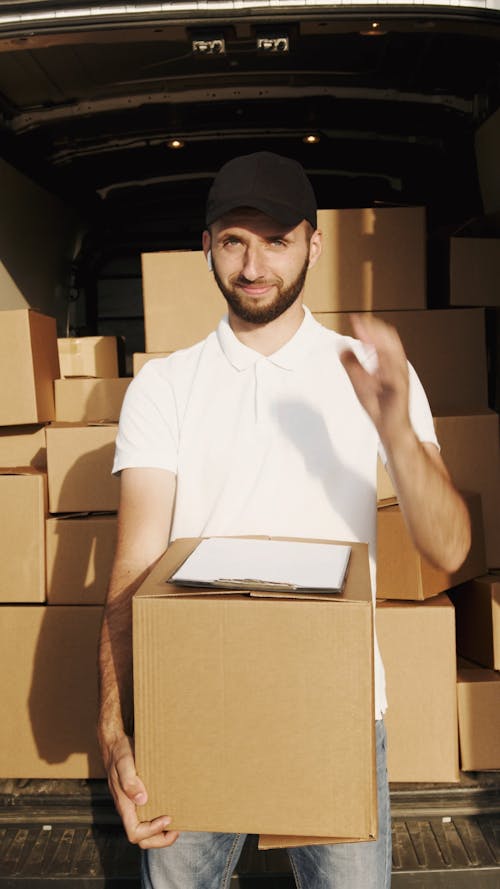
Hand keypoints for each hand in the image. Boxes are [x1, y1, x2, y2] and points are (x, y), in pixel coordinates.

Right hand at [105, 734, 178, 848]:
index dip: (152, 831)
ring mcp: (132, 805)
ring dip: (160, 833)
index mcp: (124, 805)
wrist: (114, 744)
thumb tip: (141, 799)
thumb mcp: (125, 764)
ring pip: (144, 830)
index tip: (167, 818)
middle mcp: (127, 808)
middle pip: (140, 838)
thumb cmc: (119, 753)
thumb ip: (130, 782)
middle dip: (159, 840)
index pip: (135, 833)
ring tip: (176, 824)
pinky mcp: (136, 798)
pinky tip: (170, 810)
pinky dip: (158, 820)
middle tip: (177, 830)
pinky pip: (146, 817)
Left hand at [339, 313, 410, 445]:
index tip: (354, 318)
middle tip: (357, 320)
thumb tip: (342, 347)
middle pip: (389, 341)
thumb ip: (353, 365)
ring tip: (365, 331)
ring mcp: (400, 377)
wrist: (391, 429)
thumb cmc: (380, 408)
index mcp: (389, 364)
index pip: (380, 340)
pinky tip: (372, 354)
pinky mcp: (401, 389)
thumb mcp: (360, 383)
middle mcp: (397, 367)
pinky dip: (384, 362)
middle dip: (373, 329)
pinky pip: (393, 372)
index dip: (368, 328)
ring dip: (379, 340)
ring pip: (393, 352)